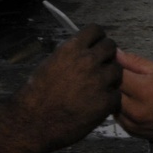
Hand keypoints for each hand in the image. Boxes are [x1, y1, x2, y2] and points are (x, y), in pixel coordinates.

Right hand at [11, 24, 120, 151]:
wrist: (34, 121)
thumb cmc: (36, 94)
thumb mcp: (50, 63)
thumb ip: (69, 54)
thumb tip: (81, 50)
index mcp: (72, 49)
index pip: (95, 30)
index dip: (97, 38)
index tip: (97, 44)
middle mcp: (87, 61)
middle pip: (110, 47)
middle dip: (107, 55)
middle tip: (101, 65)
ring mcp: (99, 81)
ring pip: (117, 70)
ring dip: (110, 77)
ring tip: (99, 87)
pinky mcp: (105, 102)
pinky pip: (116, 95)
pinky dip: (110, 99)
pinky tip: (99, 103)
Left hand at [115, 49, 152, 140]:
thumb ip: (133, 62)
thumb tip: (114, 53)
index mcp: (143, 90)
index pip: (114, 75)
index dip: (112, 67)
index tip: (113, 63)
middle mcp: (136, 109)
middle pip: (109, 91)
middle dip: (110, 82)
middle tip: (116, 76)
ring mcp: (133, 123)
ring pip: (110, 105)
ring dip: (114, 96)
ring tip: (126, 89)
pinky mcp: (132, 131)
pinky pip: (117, 117)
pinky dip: (119, 109)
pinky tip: (128, 102)